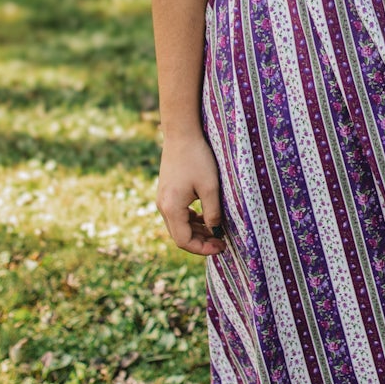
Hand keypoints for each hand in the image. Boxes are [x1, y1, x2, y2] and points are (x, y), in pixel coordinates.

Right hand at [157, 134, 225, 254]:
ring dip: (197, 231)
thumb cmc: (197, 158)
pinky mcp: (167, 192)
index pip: (184, 241)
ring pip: (179, 225)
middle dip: (200, 242)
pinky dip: (192, 220)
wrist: (181, 134)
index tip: (220, 247)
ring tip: (217, 231)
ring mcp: (163, 199)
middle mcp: (163, 206)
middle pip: (180, 235)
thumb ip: (213, 212)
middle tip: (221, 243)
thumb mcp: (210, 187)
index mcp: (171, 208)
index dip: (202, 248)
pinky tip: (207, 217)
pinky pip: (178, 214)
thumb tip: (215, 230)